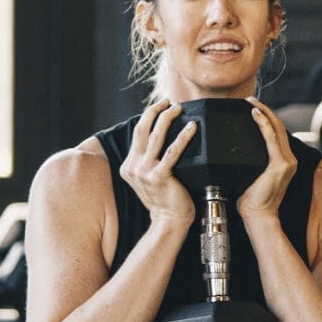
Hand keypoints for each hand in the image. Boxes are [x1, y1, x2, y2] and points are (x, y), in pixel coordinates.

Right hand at [119, 100, 197, 226]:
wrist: (169, 220)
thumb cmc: (166, 198)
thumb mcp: (151, 177)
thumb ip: (151, 160)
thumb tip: (163, 138)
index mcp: (129, 166)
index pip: (138, 134)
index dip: (149, 116)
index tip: (161, 106)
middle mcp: (133, 167)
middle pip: (142, 129)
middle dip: (155, 111)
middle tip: (169, 101)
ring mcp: (144, 172)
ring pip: (156, 136)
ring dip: (168, 118)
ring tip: (179, 108)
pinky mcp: (159, 176)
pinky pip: (172, 151)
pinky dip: (183, 136)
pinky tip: (192, 127)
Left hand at [237, 96, 296, 220]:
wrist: (258, 216)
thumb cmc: (251, 201)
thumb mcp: (251, 176)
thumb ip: (249, 163)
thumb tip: (232, 152)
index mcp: (284, 162)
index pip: (276, 134)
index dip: (267, 117)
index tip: (253, 108)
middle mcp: (289, 159)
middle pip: (278, 127)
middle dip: (265, 110)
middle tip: (250, 100)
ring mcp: (287, 161)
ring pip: (276, 128)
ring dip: (263, 112)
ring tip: (251, 102)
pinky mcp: (279, 164)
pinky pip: (271, 137)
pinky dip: (263, 123)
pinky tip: (254, 114)